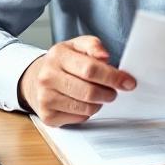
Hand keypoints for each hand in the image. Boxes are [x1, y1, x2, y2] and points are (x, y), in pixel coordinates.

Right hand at [18, 36, 135, 126]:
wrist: (36, 79)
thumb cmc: (62, 63)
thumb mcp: (77, 46)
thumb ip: (93, 46)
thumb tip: (104, 56)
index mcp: (58, 55)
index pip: (91, 69)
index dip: (113, 77)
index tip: (128, 82)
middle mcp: (48, 77)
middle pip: (89, 92)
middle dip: (108, 93)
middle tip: (113, 91)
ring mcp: (45, 98)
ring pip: (86, 108)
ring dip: (98, 104)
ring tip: (96, 95)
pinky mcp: (48, 116)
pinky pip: (79, 119)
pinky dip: (86, 113)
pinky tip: (82, 103)